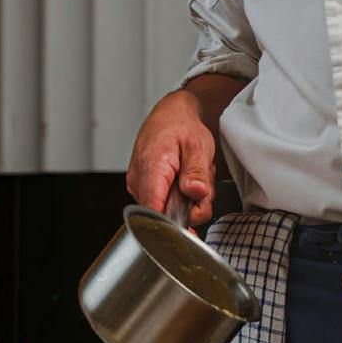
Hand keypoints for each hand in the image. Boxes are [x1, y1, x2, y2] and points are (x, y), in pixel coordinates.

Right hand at [126, 90, 216, 225]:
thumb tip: (196, 192)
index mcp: (150, 168)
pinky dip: (181, 197)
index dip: (173, 224)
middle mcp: (139, 180)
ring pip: (168, 211)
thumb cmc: (182, 127)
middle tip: (201, 182)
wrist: (172, 115)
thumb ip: (196, 171)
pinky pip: (166, 204)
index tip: (192, 226)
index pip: (153, 211)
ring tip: (193, 176)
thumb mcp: (197, 146)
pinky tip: (185, 180)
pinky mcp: (145, 189)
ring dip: (188, 200)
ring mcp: (140, 186)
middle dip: (191, 206)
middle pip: (166, 214)